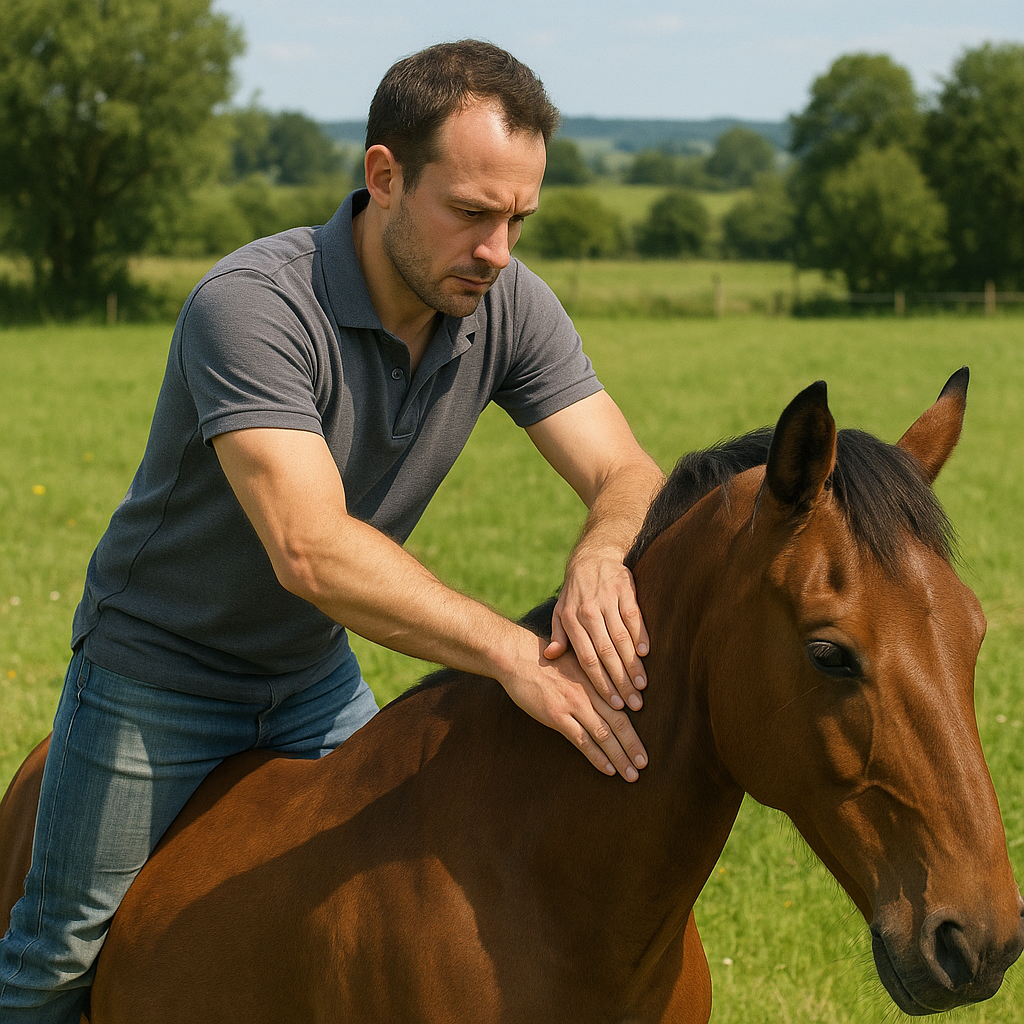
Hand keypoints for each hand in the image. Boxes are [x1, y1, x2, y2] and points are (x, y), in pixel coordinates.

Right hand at [501, 634, 647, 781]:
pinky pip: (582, 740)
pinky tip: (608, 769)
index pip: (623, 706)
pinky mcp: (556, 715)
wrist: (518, 656)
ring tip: (632, 774)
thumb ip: (593, 678)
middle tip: (644, 764)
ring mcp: (574, 704)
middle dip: (633, 746)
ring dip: (620, 756)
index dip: (636, 726)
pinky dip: (597, 756)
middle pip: (619, 723)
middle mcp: (589, 693)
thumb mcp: (576, 661)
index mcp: (596, 679)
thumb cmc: (545, 659)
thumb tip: (609, 696)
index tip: (645, 742)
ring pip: (604, 735)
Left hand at [544, 553, 649, 713]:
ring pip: (622, 639)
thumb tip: (550, 656)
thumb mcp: (560, 611)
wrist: (593, 557)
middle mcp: (589, 612)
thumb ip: (557, 635)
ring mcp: (608, 600)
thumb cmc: (575, 593)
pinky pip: (635, 617)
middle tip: (633, 703)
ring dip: (634, 665)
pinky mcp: (625, 591)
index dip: (601, 683)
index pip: (587, 659)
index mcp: (571, 621)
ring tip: (642, 686)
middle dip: (620, 681)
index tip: (613, 703)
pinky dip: (641, 636)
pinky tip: (646, 655)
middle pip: (606, 653)